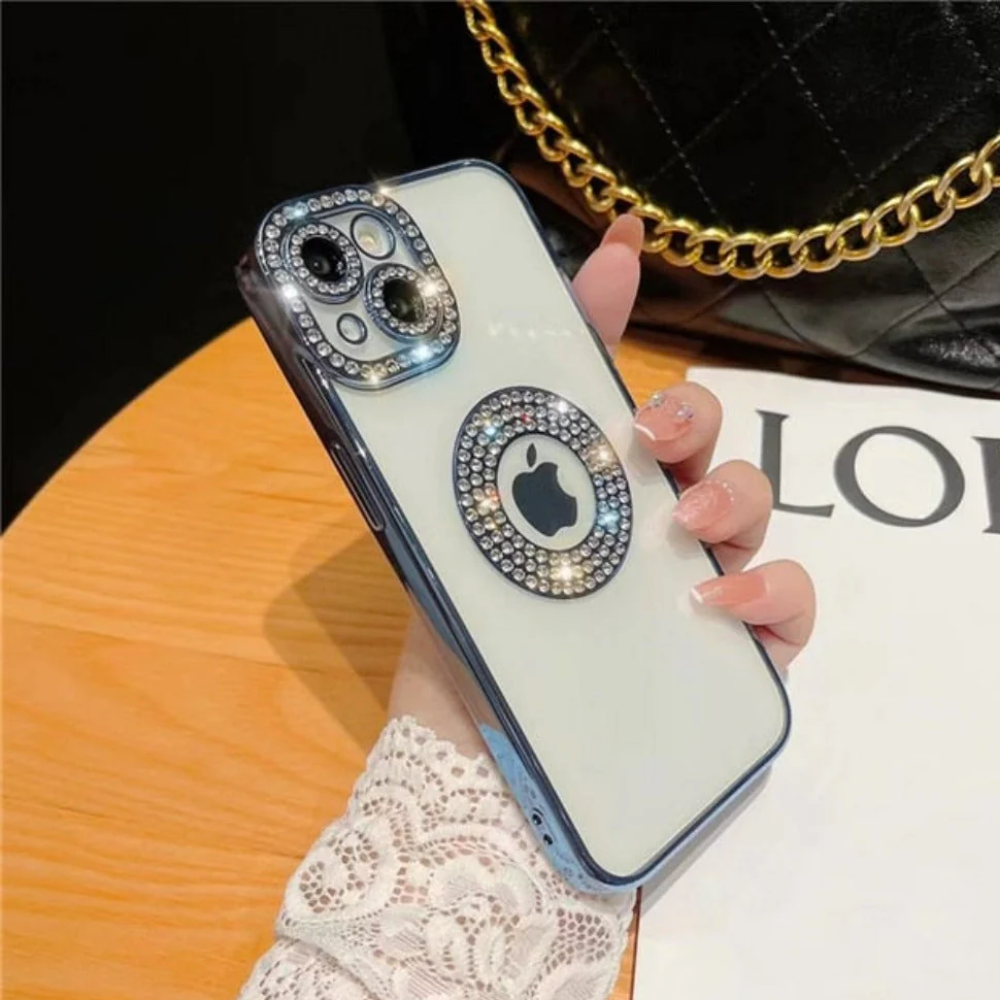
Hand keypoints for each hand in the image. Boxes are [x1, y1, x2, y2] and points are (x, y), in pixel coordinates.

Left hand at [389, 216, 815, 753]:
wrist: (476, 744)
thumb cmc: (474, 625)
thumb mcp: (465, 515)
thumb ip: (493, 419)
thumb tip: (480, 319)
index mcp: (595, 480)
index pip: (626, 386)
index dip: (621, 309)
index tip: (616, 249)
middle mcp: (655, 518)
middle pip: (706, 436)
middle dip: (690, 414)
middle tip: (649, 431)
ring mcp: (704, 575)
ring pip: (753, 504)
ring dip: (728, 496)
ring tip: (678, 525)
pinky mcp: (740, 644)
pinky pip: (791, 600)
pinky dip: (768, 587)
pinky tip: (714, 598)